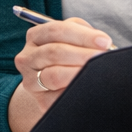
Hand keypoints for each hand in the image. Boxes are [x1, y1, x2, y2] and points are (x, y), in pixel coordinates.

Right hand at [8, 17, 113, 131]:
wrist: (54, 85)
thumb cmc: (68, 56)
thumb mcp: (72, 38)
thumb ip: (83, 34)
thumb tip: (102, 41)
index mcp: (36, 36)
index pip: (56, 31)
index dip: (82, 35)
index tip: (104, 41)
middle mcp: (28, 57)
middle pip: (54, 52)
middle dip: (82, 54)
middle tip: (102, 57)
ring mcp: (31, 80)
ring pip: (54, 75)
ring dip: (78, 73)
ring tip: (96, 71)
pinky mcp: (41, 100)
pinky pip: (58, 97)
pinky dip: (75, 91)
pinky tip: (87, 87)